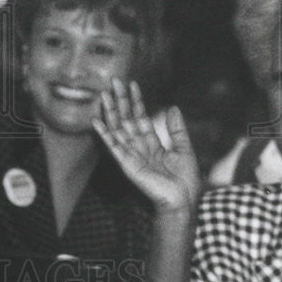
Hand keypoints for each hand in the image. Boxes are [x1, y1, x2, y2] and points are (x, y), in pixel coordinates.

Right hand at [94, 79, 200, 213]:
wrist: (183, 201)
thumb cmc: (185, 180)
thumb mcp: (185, 149)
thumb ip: (177, 129)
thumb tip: (173, 107)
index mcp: (152, 142)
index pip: (140, 116)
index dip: (136, 100)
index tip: (132, 84)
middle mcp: (139, 145)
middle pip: (126, 118)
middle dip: (120, 99)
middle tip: (114, 80)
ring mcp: (131, 154)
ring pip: (117, 128)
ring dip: (110, 111)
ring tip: (104, 94)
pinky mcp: (126, 164)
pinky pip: (113, 146)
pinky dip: (104, 134)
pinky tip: (96, 121)